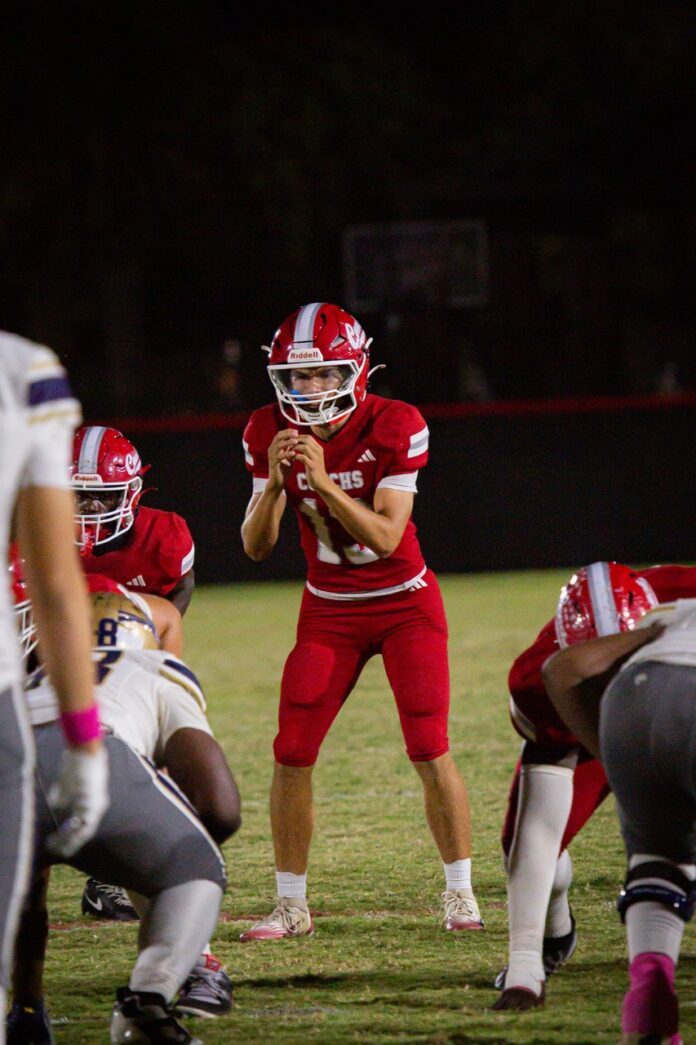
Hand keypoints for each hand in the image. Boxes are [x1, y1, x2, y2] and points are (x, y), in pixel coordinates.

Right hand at [46, 744, 108, 858]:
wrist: (85, 749)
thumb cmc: (76, 762)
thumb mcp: (67, 783)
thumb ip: (63, 796)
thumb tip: (57, 806)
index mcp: (92, 801)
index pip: (84, 824)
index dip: (72, 836)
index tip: (60, 844)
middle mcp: (98, 805)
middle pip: (86, 831)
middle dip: (71, 842)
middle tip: (58, 851)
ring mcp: (96, 804)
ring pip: (86, 830)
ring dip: (71, 841)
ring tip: (58, 848)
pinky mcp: (93, 801)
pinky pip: (85, 824)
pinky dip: (74, 833)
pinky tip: (63, 837)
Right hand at [267, 429, 297, 488]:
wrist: (278, 482)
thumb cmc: (283, 469)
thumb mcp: (288, 457)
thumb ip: (290, 449)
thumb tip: (297, 440)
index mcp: (275, 447)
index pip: (280, 435)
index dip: (288, 432)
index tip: (297, 431)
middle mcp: (271, 450)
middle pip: (278, 437)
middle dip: (287, 434)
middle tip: (296, 434)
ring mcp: (271, 457)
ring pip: (278, 445)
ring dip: (287, 442)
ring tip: (296, 441)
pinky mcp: (273, 464)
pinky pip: (279, 456)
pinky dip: (286, 454)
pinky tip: (293, 453)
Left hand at [293, 434, 330, 491]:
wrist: (321, 482)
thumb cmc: (314, 469)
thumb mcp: (312, 457)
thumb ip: (307, 450)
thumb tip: (297, 442)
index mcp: (318, 448)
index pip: (308, 437)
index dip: (298, 437)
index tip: (290, 441)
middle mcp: (318, 451)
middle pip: (306, 439)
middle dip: (295, 441)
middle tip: (288, 445)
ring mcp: (316, 458)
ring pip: (305, 447)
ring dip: (295, 448)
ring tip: (289, 452)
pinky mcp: (313, 466)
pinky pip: (303, 458)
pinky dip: (296, 457)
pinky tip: (292, 459)